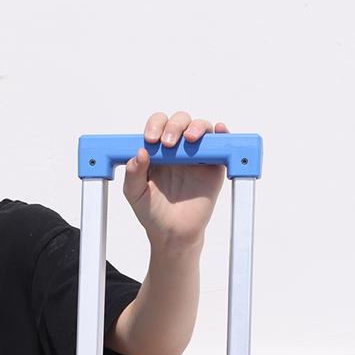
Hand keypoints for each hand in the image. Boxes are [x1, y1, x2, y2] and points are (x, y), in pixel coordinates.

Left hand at [122, 112, 227, 250]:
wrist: (173, 233)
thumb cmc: (152, 213)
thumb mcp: (135, 194)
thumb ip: (133, 173)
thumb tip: (140, 151)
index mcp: (157, 151)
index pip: (158, 126)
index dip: (155, 126)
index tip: (151, 139)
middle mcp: (178, 149)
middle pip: (180, 121)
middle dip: (174, 126)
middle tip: (168, 144)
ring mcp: (197, 155)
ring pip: (201, 127)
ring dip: (196, 126)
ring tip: (190, 138)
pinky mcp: (214, 165)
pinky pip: (221, 144)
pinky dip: (222, 132)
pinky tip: (219, 129)